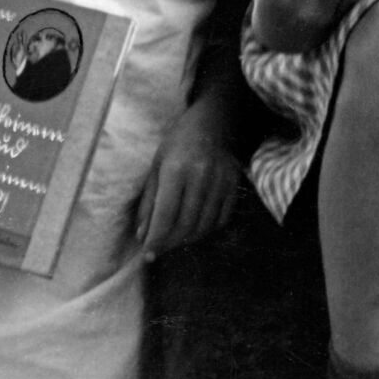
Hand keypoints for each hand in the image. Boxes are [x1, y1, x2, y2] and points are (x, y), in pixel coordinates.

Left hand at [135, 97, 241, 260]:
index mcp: (176, 170)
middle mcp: (201, 176)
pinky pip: (222, 219)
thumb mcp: (156, 167)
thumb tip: (143, 235)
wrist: (212, 123)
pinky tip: (196, 229)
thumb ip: (149, 201)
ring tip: (176, 240)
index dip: (156, 239)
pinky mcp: (235, 185)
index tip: (148, 255)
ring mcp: (221, 181)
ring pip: (204, 225)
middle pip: (185, 224)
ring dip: (187, 239)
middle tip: (160, 249)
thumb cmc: (178, 144)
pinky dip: (208, 230)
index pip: (166, 215)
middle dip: (170, 243)